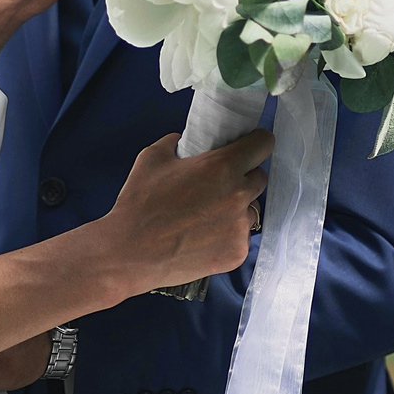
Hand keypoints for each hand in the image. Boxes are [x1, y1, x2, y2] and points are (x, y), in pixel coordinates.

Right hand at [97, 128, 273, 294]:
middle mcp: (238, 195)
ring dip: (237, 209)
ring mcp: (239, 227)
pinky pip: (241, 237)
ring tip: (207, 215)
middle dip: (245, 177)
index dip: (258, 142)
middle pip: (260, 178)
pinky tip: (204, 237)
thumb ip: (175, 142)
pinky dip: (228, 235)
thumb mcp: (152, 158)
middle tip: (221, 184)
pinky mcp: (237, 253)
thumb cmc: (139, 205)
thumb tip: (183, 140)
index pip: (263, 144)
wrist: (130, 253)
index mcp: (222, 167)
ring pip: (250, 210)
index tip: (253, 145)